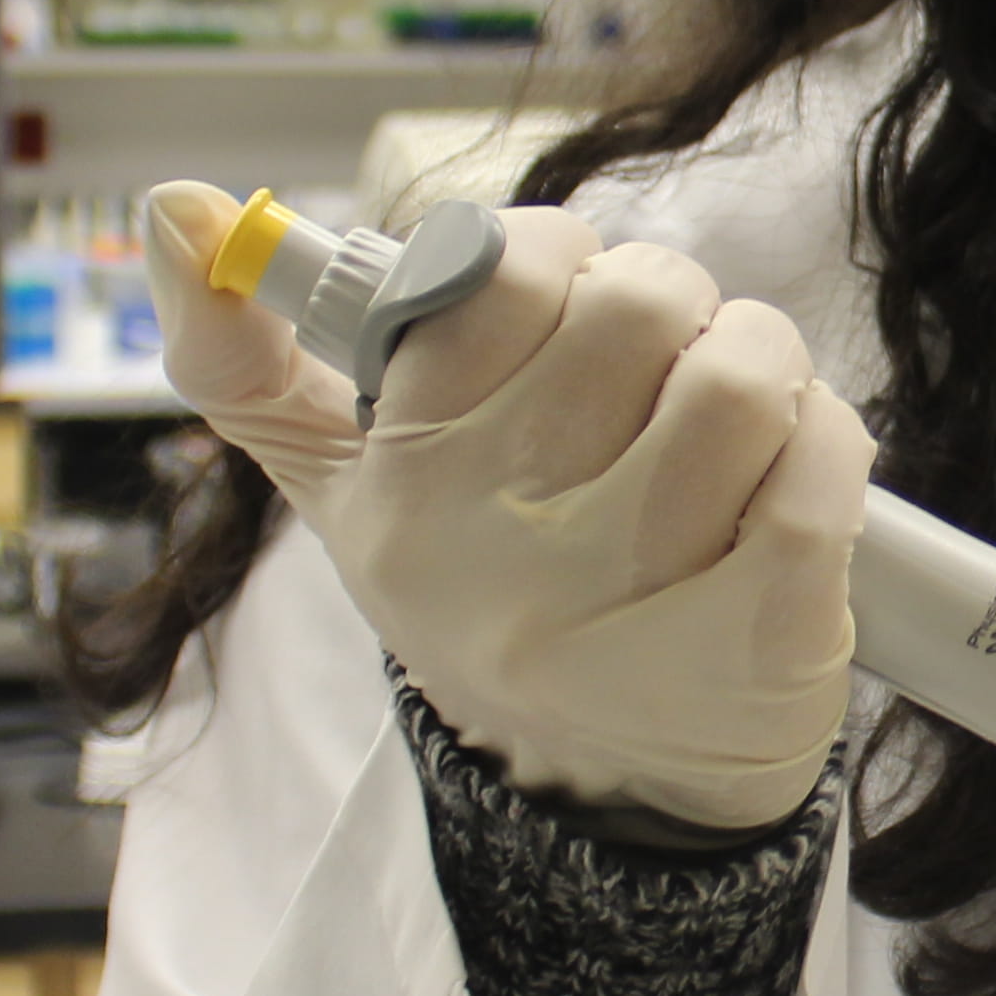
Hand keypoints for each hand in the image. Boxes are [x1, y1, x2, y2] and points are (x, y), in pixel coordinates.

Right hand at [142, 181, 870, 833]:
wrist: (605, 792)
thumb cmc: (484, 594)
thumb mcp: (344, 493)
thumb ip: (243, 358)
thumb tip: (171, 203)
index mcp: (404, 489)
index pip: (500, 273)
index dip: (560, 254)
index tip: (568, 296)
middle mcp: (506, 550)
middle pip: (638, 306)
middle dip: (672, 303)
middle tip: (664, 359)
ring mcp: (635, 603)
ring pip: (742, 378)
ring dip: (760, 360)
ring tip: (733, 410)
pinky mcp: (760, 641)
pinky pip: (820, 465)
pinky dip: (823, 436)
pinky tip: (790, 466)